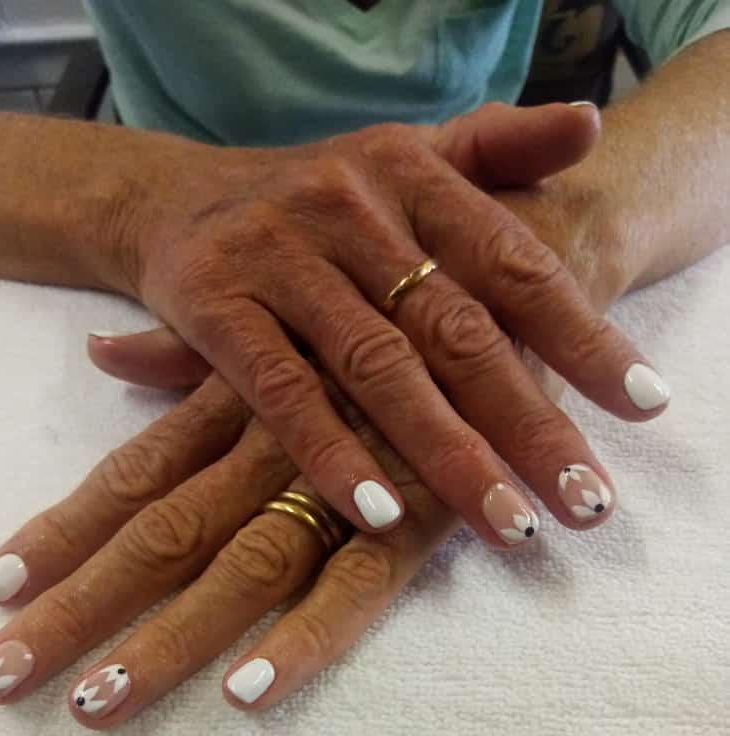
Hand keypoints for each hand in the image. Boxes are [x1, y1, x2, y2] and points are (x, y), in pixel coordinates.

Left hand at [0, 343, 567, 723]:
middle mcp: (277, 442)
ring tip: (94, 708)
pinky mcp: (423, 510)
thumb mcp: (293, 317)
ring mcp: (347, 479)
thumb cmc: (401, 299)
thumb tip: (103, 352)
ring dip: (167, 641)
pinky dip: (307, 635)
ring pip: (240, 568)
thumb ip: (196, 353)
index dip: (63, 529)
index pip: (134, 473)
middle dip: (78, 607)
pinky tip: (247, 693)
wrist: (524, 257)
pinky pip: (359, 584)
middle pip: (160, 534)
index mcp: (243, 400)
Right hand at [112, 102, 668, 538]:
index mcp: (411, 173)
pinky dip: (331, 452)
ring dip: (447, 454)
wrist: (174, 197)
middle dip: (529, 421)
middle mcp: (350, 209)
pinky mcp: (216, 309)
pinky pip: (282, 391)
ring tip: (510, 526)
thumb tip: (588, 126)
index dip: (583, 334)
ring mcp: (280, 258)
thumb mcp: (403, 160)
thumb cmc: (314, 199)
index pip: (513, 262)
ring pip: (378, 368)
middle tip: (587, 500)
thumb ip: (497, 150)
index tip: (644, 405)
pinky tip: (382, 515)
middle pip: (458, 330)